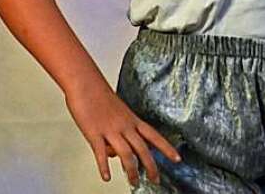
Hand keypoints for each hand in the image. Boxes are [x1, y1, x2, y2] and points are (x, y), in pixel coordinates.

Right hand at [65, 78, 180, 185]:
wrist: (86, 83)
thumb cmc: (100, 96)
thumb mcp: (117, 114)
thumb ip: (120, 133)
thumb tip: (115, 155)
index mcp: (132, 120)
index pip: (154, 136)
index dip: (167, 148)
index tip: (177, 158)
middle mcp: (125, 126)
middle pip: (143, 149)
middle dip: (151, 166)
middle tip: (155, 180)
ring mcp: (110, 130)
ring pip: (126, 153)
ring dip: (131, 170)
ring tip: (134, 182)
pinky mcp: (94, 133)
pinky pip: (100, 153)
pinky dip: (104, 166)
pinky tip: (107, 177)